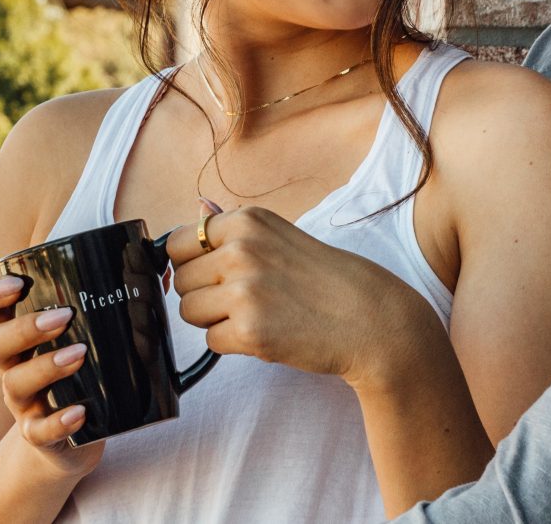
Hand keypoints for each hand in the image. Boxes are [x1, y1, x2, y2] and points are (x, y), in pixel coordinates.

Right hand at [0, 274, 104, 476]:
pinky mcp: (40, 435)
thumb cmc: (80, 373)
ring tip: (79, 354)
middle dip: (23, 328)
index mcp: (15, 334)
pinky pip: (38, 431)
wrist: (73, 439)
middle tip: (64, 316)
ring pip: (14, 383)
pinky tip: (80, 412)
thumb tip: (157, 267)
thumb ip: (114, 300)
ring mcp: (22, 401)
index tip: (17, 284)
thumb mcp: (84, 337)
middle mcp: (10, 366)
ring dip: (45, 366)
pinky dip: (58, 421)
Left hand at [165, 201, 437, 388]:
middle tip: (245, 300)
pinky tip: (266, 334)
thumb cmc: (326, 279)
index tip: (213, 275)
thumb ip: (233, 228)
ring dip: (215, 320)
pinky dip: (232, 344)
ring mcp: (244, 291)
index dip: (192, 264)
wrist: (372, 320)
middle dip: (204, 295)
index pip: (179, 242)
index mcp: (246, 221)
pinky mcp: (250, 331)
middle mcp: (241, 250)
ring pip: (189, 312)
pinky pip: (210, 342)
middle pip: (180, 280)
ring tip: (256, 315)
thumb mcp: (280, 236)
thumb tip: (198, 205)